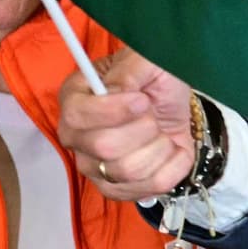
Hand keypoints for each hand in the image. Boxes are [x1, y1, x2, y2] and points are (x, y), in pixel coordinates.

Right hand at [59, 47, 195, 199]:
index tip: (143, 100)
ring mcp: (97, 167)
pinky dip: (174, 166)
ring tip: (161, 131)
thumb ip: (127, 73)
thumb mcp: (143, 60)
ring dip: (159, 147)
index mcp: (74, 100)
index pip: (77, 116)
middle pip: (105, 147)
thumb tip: (117, 93)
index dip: (115, 111)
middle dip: (144, 128)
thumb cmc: (152, 77)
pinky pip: (151, 188)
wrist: (171, 98)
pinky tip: (172, 148)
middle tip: (153, 114)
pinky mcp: (123, 187)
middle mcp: (78, 139)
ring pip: (129, 172)